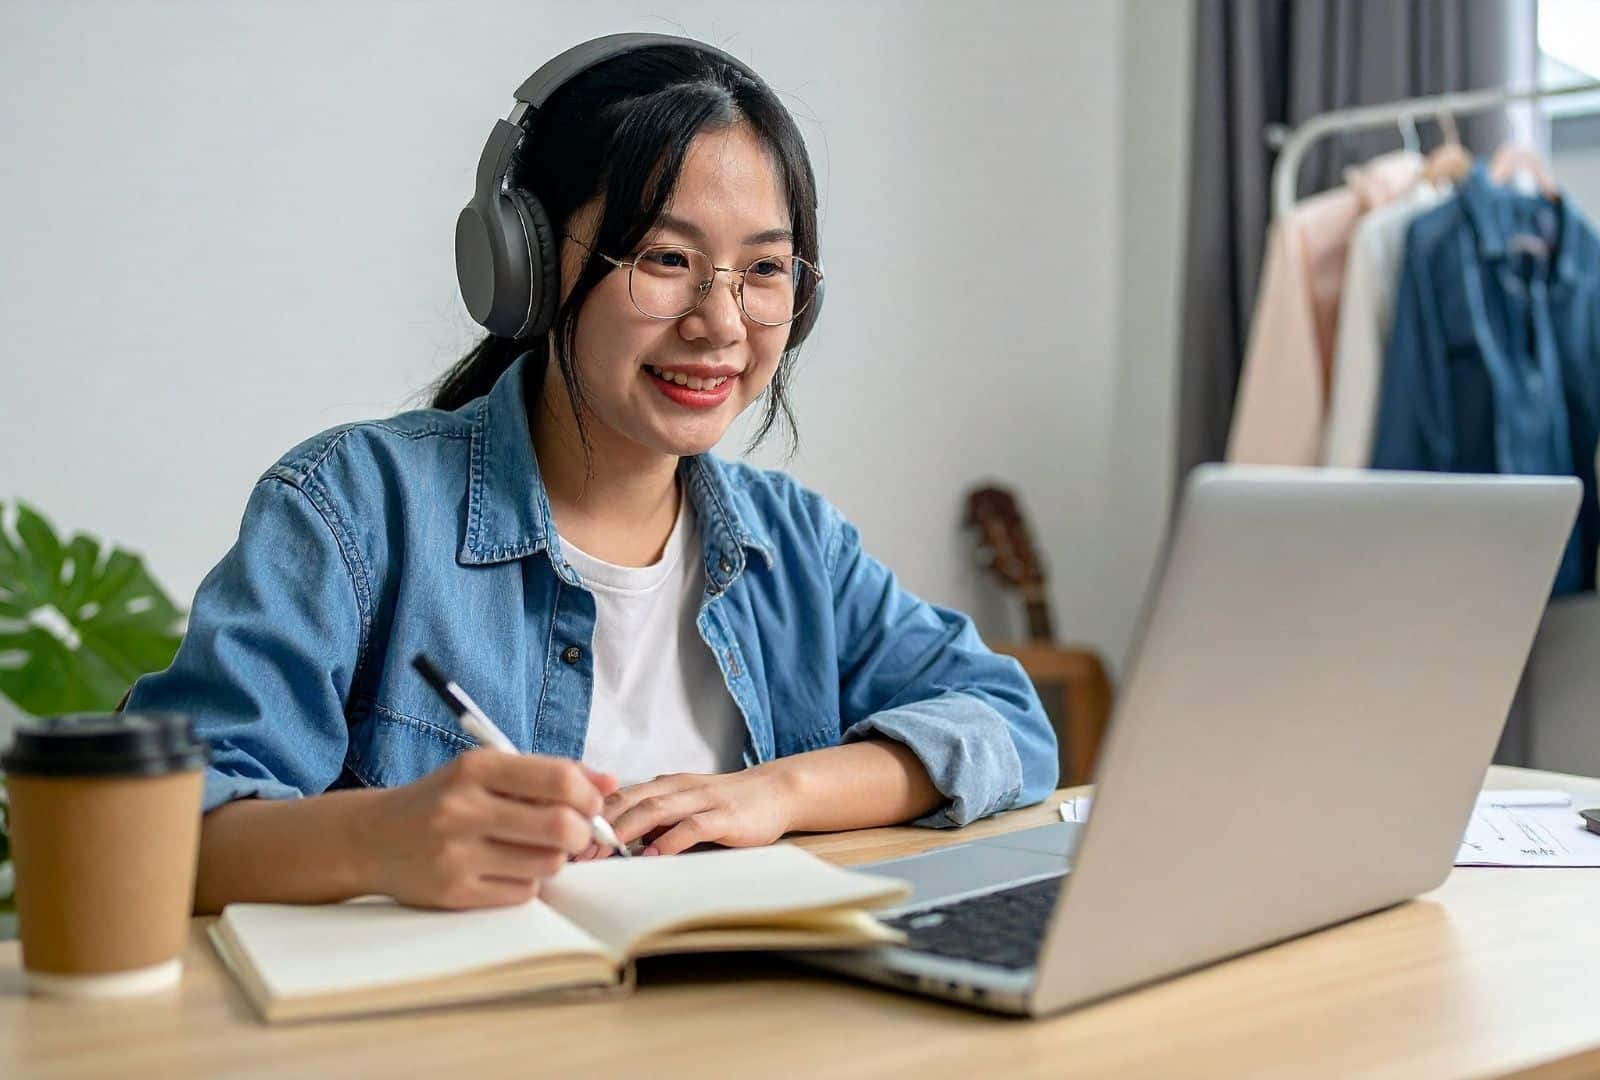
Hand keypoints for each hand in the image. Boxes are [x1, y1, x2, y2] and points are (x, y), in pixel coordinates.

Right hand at [359, 749, 616, 908]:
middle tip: (574, 832)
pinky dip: (527, 881)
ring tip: (532, 848)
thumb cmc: (444, 799)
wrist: (371, 838)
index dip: (589, 794)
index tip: (590, 803)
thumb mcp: (487, 772)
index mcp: (476, 768)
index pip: (558, 778)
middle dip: (581, 832)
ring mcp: (456, 854)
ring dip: (554, 858)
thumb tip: (610, 782)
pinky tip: (504, 868)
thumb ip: (548, 774)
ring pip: (547, 864)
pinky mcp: (454, 893)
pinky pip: (523, 892)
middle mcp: (463, 809)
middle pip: (560, 826)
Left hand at [588, 765, 797, 856]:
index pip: (618, 796)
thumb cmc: (725, 805)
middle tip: (575, 850)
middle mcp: (678, 788)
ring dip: (626, 830)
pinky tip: (654, 855)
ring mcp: (702, 800)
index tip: (567, 839)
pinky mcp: (725, 816)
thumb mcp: (684, 807)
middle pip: (629, 800)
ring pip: (655, 810)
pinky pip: (693, 827)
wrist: (775, 792)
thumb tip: (613, 846)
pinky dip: (671, 841)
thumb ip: (654, 822)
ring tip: (603, 851)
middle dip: (599, 825)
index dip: (590, 816)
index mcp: (664, 785)